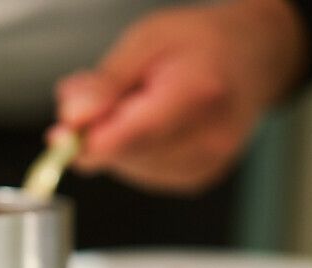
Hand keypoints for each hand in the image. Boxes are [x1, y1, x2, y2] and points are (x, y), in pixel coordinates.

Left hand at [52, 0, 306, 192]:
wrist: (251, 57)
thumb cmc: (199, 44)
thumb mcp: (145, 41)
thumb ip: (105, 84)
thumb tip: (71, 119)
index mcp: (198, 93)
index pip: (131, 136)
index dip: (88, 142)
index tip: (60, 135)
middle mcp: (208, 138)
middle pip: (125, 156)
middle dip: (100, 135)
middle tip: (105, 100)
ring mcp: (205, 165)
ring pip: (128, 170)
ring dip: (116, 144)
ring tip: (141, 107)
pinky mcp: (196, 181)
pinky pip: (141, 175)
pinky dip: (133, 155)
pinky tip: (152, 128)